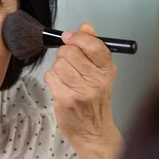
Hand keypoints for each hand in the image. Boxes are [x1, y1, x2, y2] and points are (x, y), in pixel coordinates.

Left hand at [44, 21, 117, 147]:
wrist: (93, 131)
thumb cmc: (95, 102)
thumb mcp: (100, 74)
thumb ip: (92, 47)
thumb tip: (85, 26)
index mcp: (107, 71)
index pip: (93, 44)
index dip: (77, 37)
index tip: (69, 37)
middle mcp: (97, 81)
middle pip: (70, 52)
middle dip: (64, 54)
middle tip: (67, 64)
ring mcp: (81, 91)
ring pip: (58, 64)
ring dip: (57, 68)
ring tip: (65, 78)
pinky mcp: (66, 100)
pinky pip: (50, 77)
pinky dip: (51, 79)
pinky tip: (60, 87)